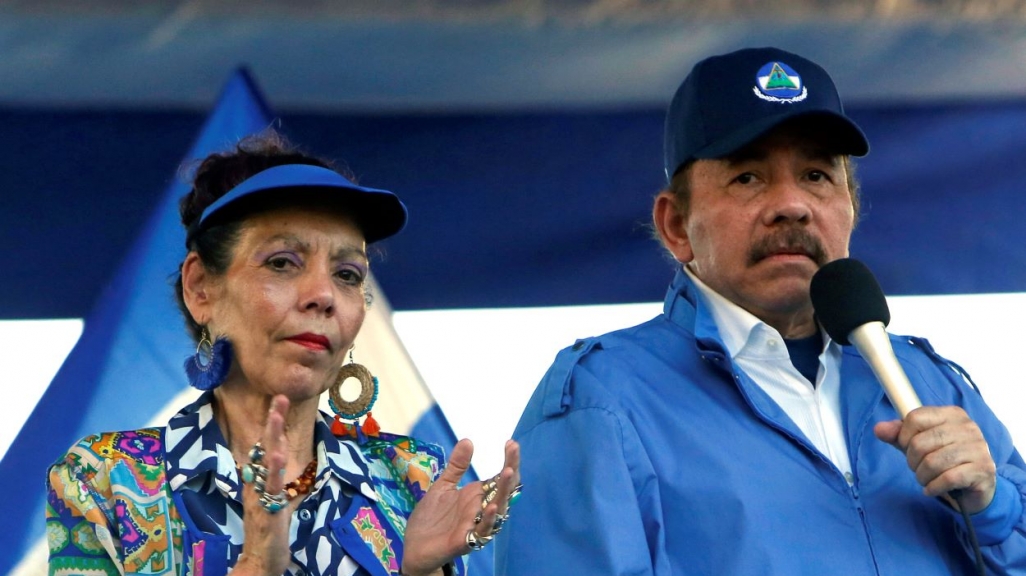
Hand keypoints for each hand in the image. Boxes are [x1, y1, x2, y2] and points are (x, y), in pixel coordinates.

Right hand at [234, 395, 292, 575]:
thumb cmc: (267, 529)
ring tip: (276, 415)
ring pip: (266, 462)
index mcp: (259, 480)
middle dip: (273, 421)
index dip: (272, 423)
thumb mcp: (270, 498)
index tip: (279, 400)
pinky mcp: (268, 510)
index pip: (265, 446)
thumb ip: (272, 478)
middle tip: (280, 396)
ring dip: (271, 437)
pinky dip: (273, 470)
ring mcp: (261, 495)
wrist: (259, 560)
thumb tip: (274, 457)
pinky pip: (271, 487)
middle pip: (265, 447)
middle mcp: (257, 484)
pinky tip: (276, 454)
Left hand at [401, 439, 520, 575]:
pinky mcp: (467, 540)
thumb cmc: (431, 519)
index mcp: (477, 496)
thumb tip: (468, 440)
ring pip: (499, 509)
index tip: (511, 443)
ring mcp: (476, 524)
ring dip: (504, 491)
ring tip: (508, 472)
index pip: (500, 477)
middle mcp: (481, 509)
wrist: (415, 547)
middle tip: (513, 450)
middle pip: (504, 489)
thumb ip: (456, 466)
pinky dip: (489, 518)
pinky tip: (491, 505)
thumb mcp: (443, 487)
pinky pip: (483, 530)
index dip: (508, 461)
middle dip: (511, 469)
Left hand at [874, 406, 996, 513]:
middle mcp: (968, 427)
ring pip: (933, 462)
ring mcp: (979, 448)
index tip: (907, 448)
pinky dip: (934, 487)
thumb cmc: (943, 460)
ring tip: (926, 479)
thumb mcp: (918, 445)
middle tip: (918, 468)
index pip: (914, 418)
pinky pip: (948, 478)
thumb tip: (878, 429)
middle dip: (912, 461)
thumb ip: (898, 435)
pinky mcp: (984, 469)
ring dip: (923, 476)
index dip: (903, 436)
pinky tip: (933, 489)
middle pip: (920, 442)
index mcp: (952, 414)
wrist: (973, 487)